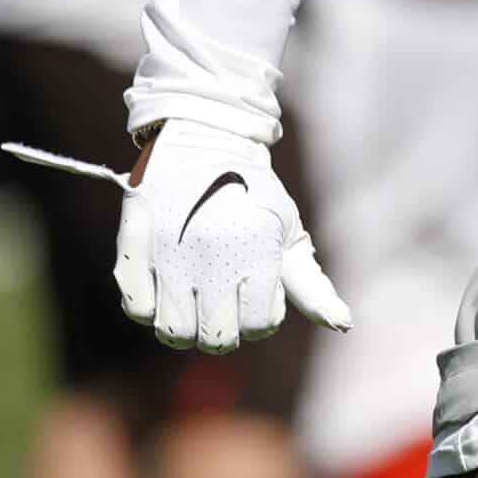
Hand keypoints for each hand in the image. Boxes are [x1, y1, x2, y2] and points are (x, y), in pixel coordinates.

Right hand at [113, 119, 348, 350]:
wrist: (205, 139)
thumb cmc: (254, 195)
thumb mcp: (288, 233)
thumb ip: (311, 286)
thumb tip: (343, 325)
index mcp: (256, 253)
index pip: (258, 326)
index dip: (259, 317)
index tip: (255, 294)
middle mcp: (211, 256)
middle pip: (215, 338)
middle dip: (225, 331)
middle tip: (223, 306)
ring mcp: (168, 253)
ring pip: (173, 331)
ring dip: (187, 326)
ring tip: (194, 300)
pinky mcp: (133, 246)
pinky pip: (136, 308)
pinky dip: (150, 308)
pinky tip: (166, 288)